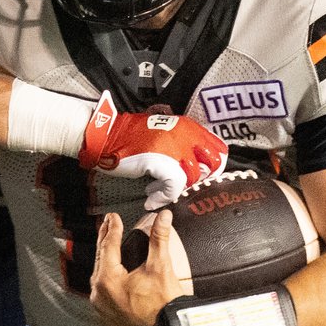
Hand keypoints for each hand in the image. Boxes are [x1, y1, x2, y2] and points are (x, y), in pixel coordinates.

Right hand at [78, 92, 228, 208]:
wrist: (107, 135)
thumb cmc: (131, 137)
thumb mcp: (164, 133)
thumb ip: (182, 144)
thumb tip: (195, 165)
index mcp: (188, 127)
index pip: (218, 147)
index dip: (214, 165)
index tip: (205, 176)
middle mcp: (185, 135)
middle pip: (212, 163)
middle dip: (201, 179)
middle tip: (186, 186)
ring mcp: (174, 147)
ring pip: (193, 177)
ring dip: (179, 189)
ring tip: (161, 191)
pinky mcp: (161, 160)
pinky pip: (174, 187)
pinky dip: (164, 197)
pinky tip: (152, 198)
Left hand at [89, 210, 185, 325]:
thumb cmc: (164, 303)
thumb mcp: (161, 266)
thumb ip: (159, 238)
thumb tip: (163, 216)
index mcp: (108, 280)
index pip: (108, 246)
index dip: (113, 229)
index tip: (114, 217)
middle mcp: (99, 294)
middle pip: (100, 260)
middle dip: (105, 240)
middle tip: (108, 225)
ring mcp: (102, 308)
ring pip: (99, 276)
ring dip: (104, 259)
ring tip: (109, 245)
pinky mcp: (108, 317)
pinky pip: (102, 291)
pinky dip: (106, 278)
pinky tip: (112, 272)